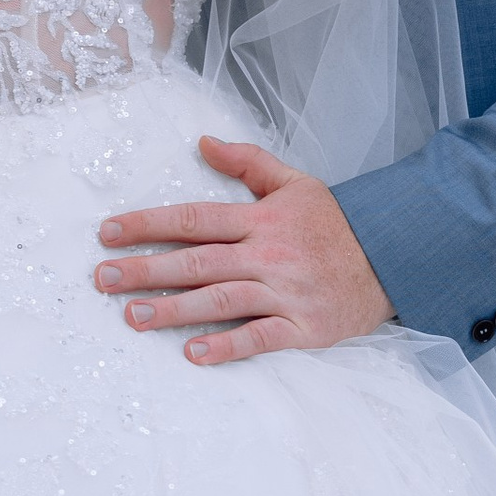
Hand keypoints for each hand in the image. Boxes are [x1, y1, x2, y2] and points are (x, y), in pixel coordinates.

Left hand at [94, 134, 391, 363]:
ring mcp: (285, 293)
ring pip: (220, 300)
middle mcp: (268, 255)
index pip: (194, 218)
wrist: (392, 259)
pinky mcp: (302, 327)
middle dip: (145, 269)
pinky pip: (260, 337)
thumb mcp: (295, 182)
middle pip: (197, 261)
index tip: (109, 232)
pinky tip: (193, 353)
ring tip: (133, 317)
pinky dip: (227, 346)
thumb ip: (247, 162)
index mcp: (261, 219)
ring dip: (174, 310)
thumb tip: (202, 142)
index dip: (149, 224)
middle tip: (102, 279)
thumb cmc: (335, 223)